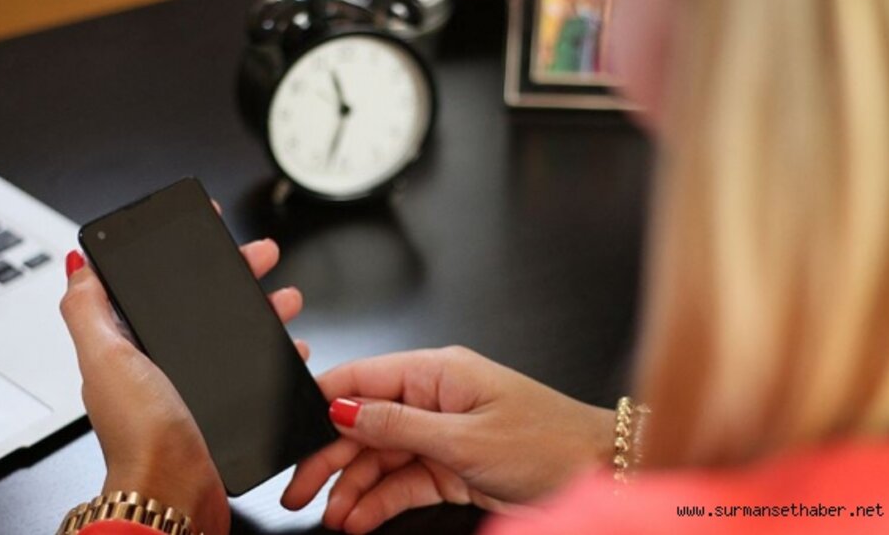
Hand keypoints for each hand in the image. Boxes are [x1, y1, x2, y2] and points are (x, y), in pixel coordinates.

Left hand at [60, 235, 308, 534]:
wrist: (176, 492)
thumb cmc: (141, 435)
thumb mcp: (106, 359)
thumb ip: (86, 309)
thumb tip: (77, 263)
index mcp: (129, 345)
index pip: (157, 286)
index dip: (182, 256)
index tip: (208, 230)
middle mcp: (160, 363)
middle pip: (203, 303)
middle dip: (236, 274)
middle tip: (261, 256)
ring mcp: (193, 385)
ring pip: (235, 332)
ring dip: (263, 309)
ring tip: (286, 300)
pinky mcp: (221, 407)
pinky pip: (253, 368)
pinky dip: (274, 353)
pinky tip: (290, 347)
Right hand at [282, 346, 613, 533]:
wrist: (599, 473)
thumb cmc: (549, 442)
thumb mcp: (465, 439)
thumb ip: (398, 426)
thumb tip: (344, 411)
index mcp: (437, 372)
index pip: (362, 379)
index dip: (322, 404)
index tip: (289, 430)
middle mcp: (434, 397)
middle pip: (363, 423)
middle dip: (328, 456)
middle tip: (299, 489)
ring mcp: (441, 432)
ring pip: (379, 457)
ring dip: (351, 486)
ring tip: (329, 514)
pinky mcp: (450, 464)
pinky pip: (403, 480)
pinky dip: (379, 499)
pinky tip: (358, 517)